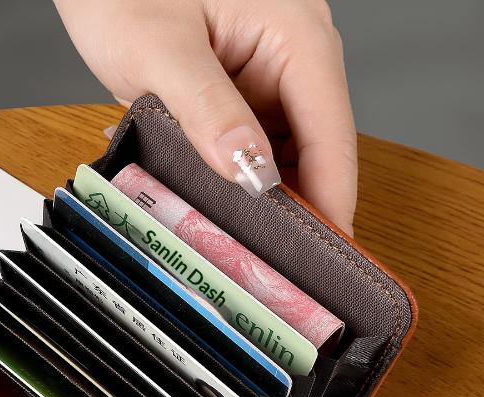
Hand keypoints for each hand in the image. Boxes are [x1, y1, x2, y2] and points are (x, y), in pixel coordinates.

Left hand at [55, 0, 356, 233]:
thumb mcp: (160, 49)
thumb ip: (206, 110)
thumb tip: (247, 171)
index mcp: (295, 34)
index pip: (331, 134)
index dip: (330, 201)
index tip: (321, 260)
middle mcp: (287, 57)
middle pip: (308, 151)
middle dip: (287, 209)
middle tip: (266, 266)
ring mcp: (259, 75)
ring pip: (271, 155)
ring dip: (245, 196)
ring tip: (221, 238)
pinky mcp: (230, 91)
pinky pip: (237, 144)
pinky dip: (216, 173)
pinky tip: (190, 192)